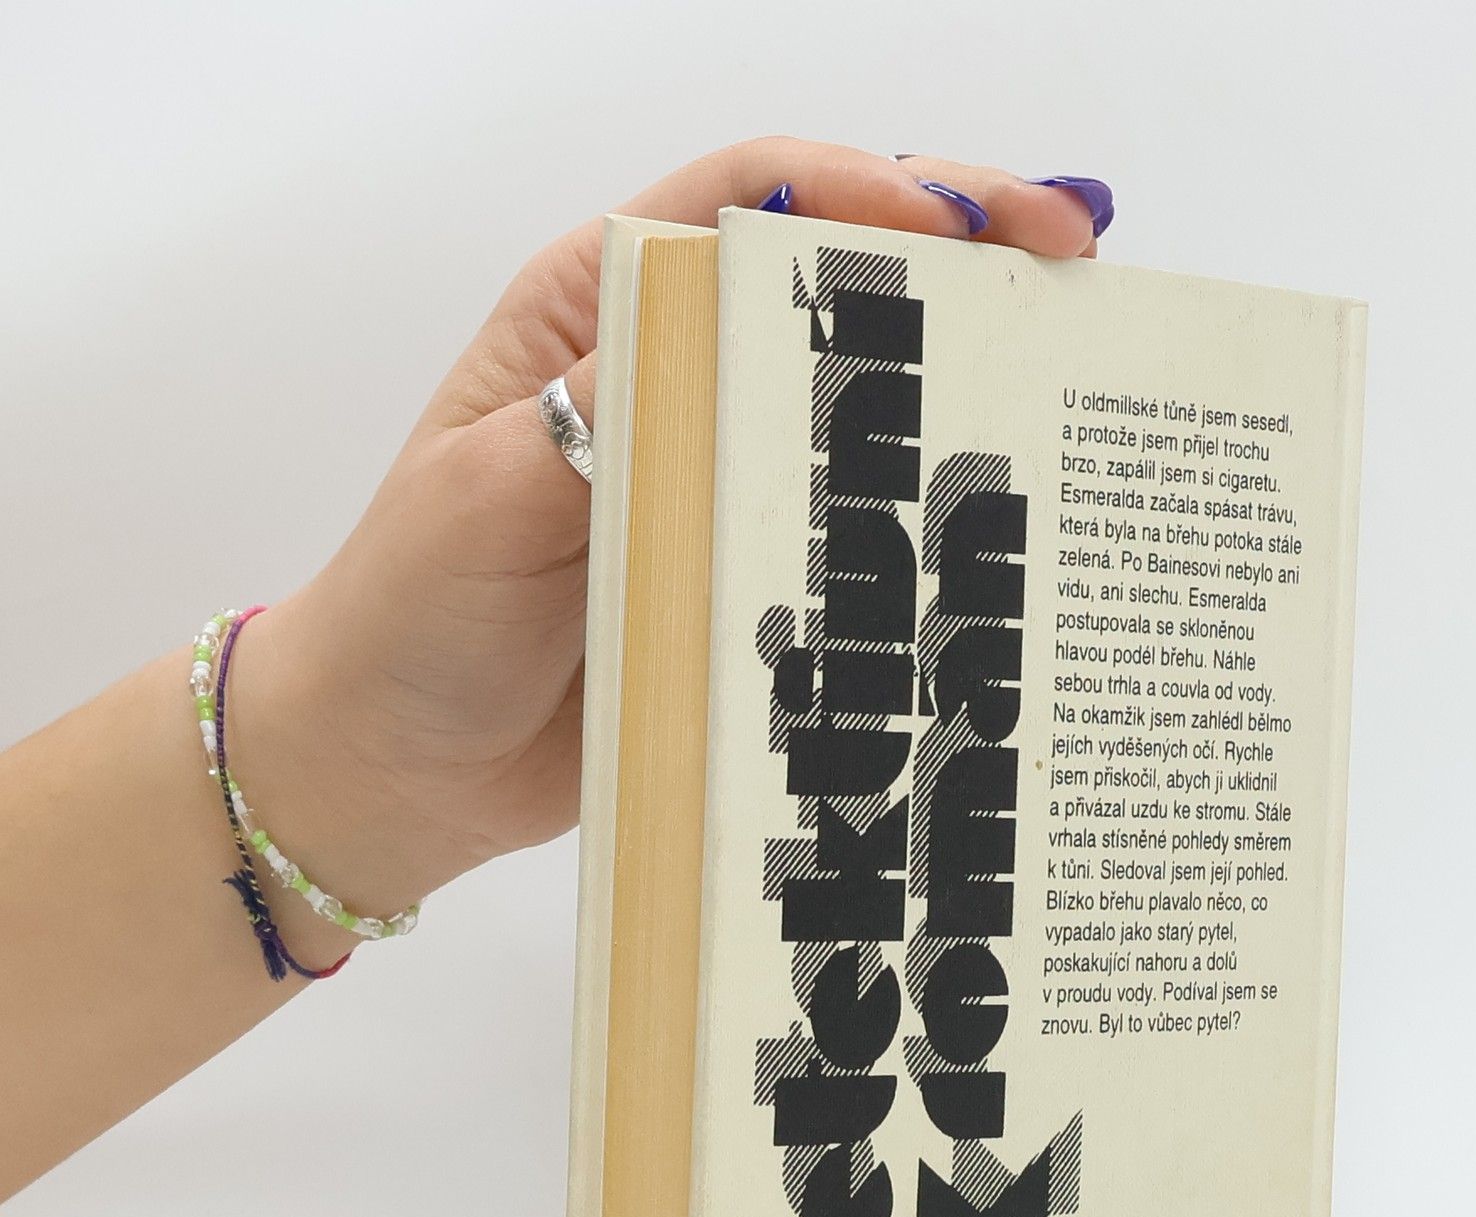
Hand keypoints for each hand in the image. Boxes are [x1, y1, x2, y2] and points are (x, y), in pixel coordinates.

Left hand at [240, 140, 1110, 918]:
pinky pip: (848, 532)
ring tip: (1065, 383)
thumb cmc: (414, 615)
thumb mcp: (485, 494)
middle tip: (1076, 273)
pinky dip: (920, 524)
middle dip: (959, 264)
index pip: (750, 198)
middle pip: (834, 285)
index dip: (874, 188)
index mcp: (598, 311)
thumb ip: (598, 413)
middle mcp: (672, 377)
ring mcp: (717, 479)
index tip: (984, 220)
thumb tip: (721, 327)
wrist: (399, 769)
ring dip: (959, 389)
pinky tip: (991, 524)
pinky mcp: (744, 574)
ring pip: (859, 407)